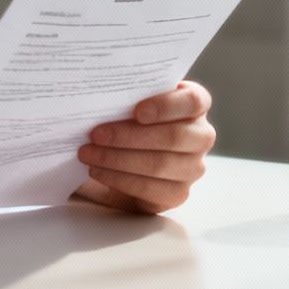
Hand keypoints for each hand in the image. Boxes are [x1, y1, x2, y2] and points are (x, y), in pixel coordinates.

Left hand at [72, 80, 215, 214]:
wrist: (124, 156)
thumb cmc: (129, 119)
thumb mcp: (131, 101)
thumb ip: (127, 95)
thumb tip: (100, 96)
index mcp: (195, 104)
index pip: (193, 101)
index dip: (166, 106)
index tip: (137, 111)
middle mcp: (201, 136)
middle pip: (173, 137)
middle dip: (129, 136)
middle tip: (95, 134)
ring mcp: (192, 167)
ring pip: (159, 164)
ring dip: (117, 159)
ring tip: (87, 153)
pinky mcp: (177, 193)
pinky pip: (149, 189)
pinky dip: (118, 179)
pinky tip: (97, 170)